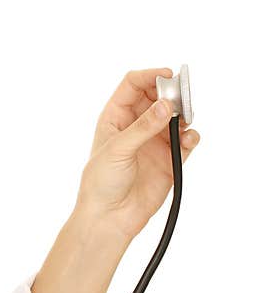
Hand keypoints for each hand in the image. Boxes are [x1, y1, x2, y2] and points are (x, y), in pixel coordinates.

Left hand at [75, 68, 200, 240]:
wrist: (110, 217)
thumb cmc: (101, 183)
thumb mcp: (117, 150)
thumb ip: (143, 127)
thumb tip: (165, 105)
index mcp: (115, 117)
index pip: (133, 85)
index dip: (150, 76)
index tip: (168, 76)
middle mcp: (136, 126)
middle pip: (158, 97)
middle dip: (172, 94)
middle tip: (181, 99)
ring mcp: (154, 141)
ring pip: (176, 116)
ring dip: (184, 115)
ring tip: (183, 123)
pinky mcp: (169, 159)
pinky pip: (187, 140)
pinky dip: (191, 136)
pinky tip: (187, 140)